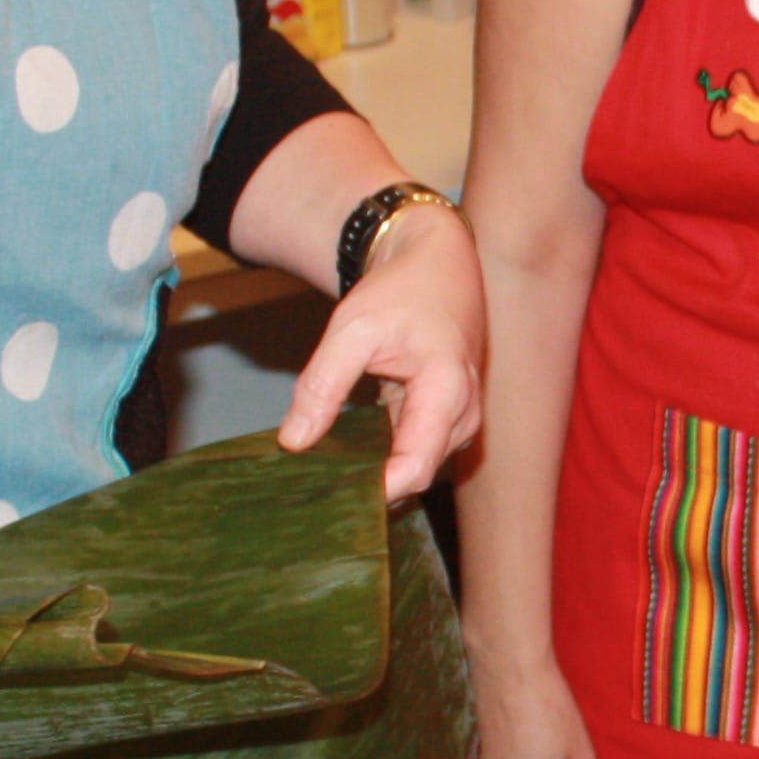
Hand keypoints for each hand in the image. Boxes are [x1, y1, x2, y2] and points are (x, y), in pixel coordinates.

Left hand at [288, 201, 487, 500]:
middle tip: (315, 483)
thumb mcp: (352, 328)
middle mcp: (464, 415)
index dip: (375, 490)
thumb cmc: (402, 292)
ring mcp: (459, 420)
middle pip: (417, 474)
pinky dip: (383, 454)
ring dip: (376, 470)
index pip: (415, 468)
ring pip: (415, 466)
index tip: (329, 492)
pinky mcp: (447, 421)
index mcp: (448, 391)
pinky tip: (348, 449)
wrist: (438, 266)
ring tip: (328, 466)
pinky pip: (414, 451)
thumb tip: (294, 442)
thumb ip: (322, 385)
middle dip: (371, 483)